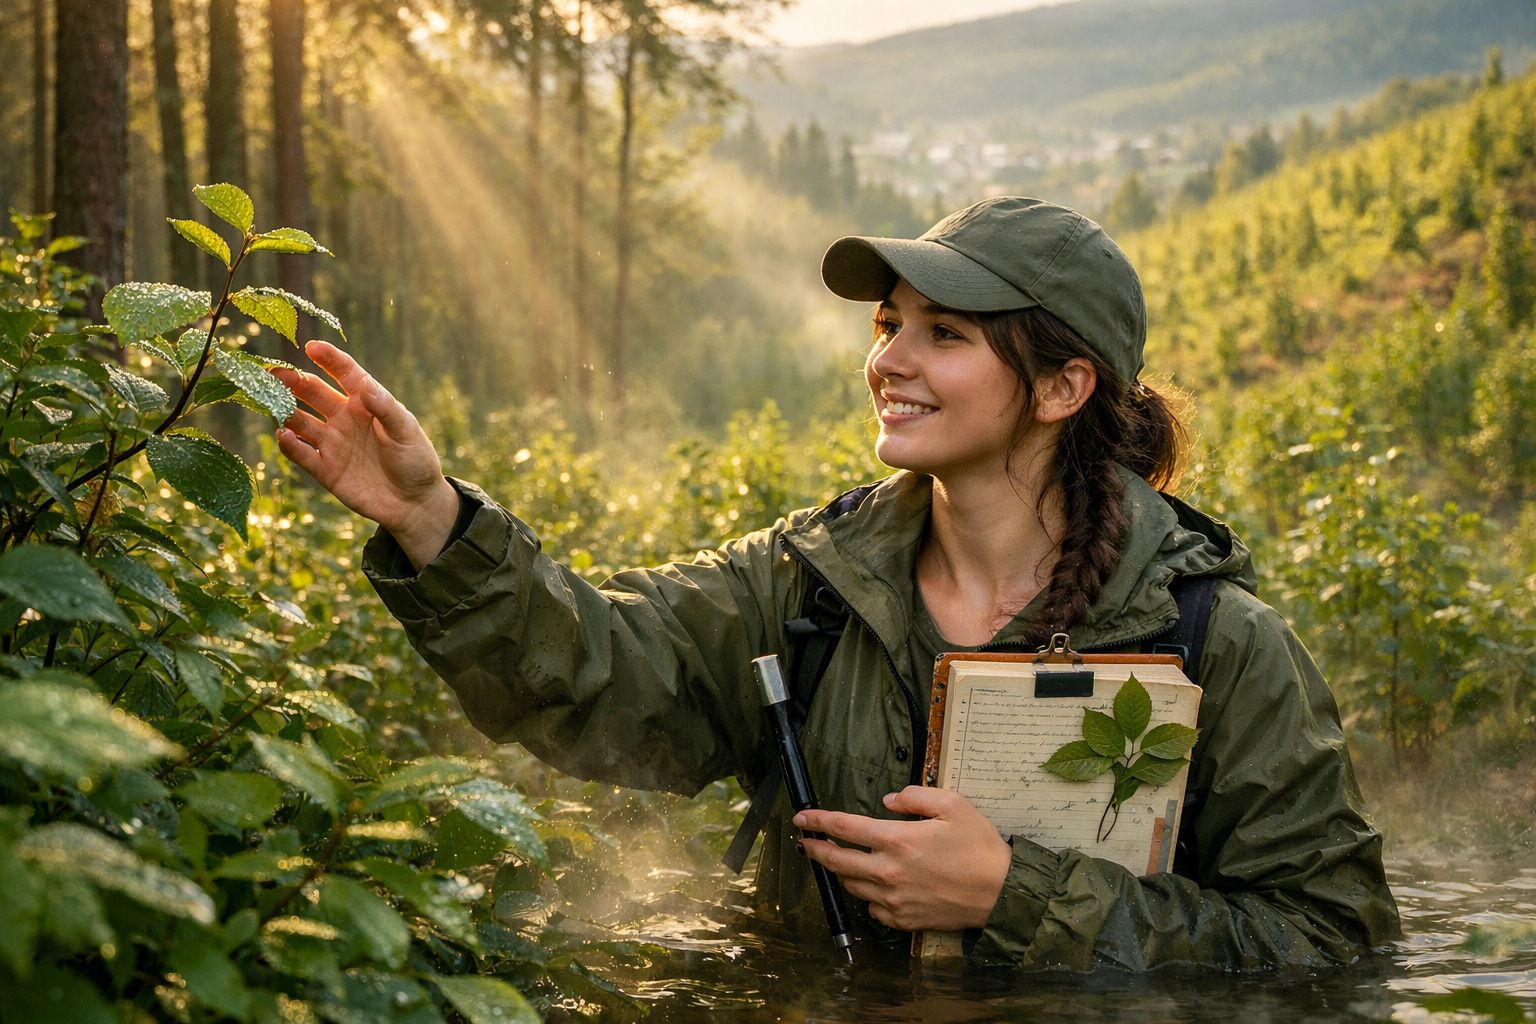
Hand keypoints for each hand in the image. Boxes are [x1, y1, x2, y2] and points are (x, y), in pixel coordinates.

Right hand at [271, 340, 458, 568]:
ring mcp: (332, 442)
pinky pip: (301, 454)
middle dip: (293, 381)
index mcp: (366, 402)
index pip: (345, 374)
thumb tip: (365, 386)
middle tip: (273, 372)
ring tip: (270, 401)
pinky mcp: (325, 469)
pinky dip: (289, 444)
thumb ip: (386, 409)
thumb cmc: (415, 460)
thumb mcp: (407, 431)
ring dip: (284, 410)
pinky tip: (283, 435)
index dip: (329, 359)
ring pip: (300, 420)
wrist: (413, 503)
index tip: (312, 346)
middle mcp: (344, 418)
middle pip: (313, 393)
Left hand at [795, 786, 1010, 931]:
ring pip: (852, 886)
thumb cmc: (980, 847)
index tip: (802, 818)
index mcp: (898, 840)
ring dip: (839, 872)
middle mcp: (889, 872)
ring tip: (837, 861)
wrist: (1002, 893)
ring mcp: (894, 899)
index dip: (818, 821)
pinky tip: (871, 887)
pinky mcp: (904, 919)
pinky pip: (872, 909)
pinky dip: (866, 897)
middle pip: (837, 861)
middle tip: (804, 843)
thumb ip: (915, 796)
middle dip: (815, 850)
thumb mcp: (953, 805)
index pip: (844, 828)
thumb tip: (889, 800)